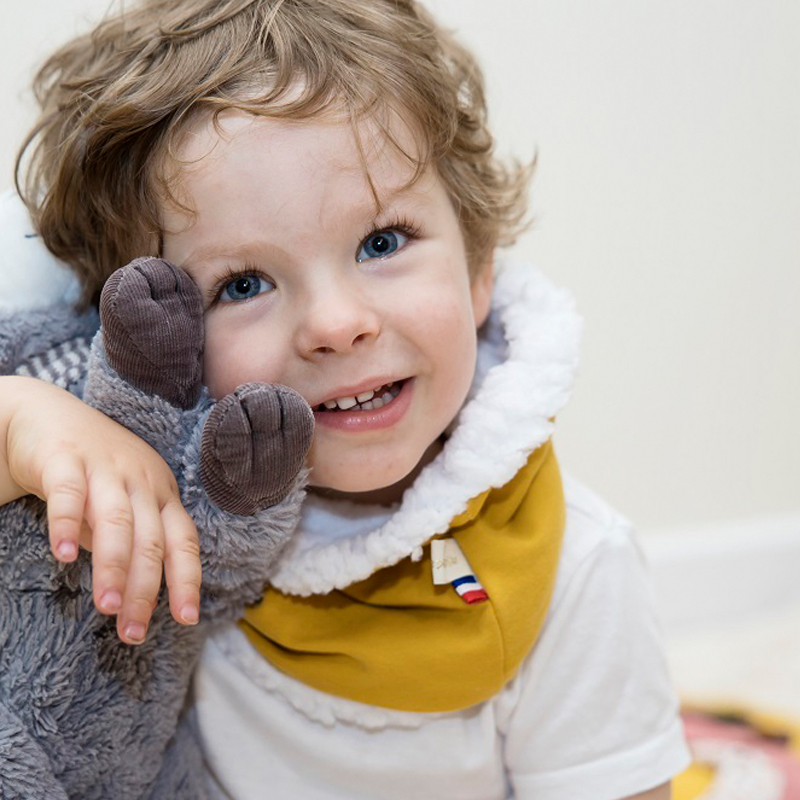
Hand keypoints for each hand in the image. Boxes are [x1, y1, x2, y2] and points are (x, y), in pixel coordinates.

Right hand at [0, 376, 200, 643]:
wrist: (45, 416)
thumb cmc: (92, 473)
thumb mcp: (121, 508)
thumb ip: (132, 546)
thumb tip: (145, 600)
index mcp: (161, 495)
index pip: (183, 541)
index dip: (188, 579)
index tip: (187, 619)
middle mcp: (141, 480)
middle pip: (151, 539)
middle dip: (144, 588)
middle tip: (132, 632)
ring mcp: (106, 466)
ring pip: (117, 520)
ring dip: (114, 566)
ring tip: (106, 607)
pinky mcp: (65, 457)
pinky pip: (69, 492)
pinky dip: (68, 523)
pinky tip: (65, 555)